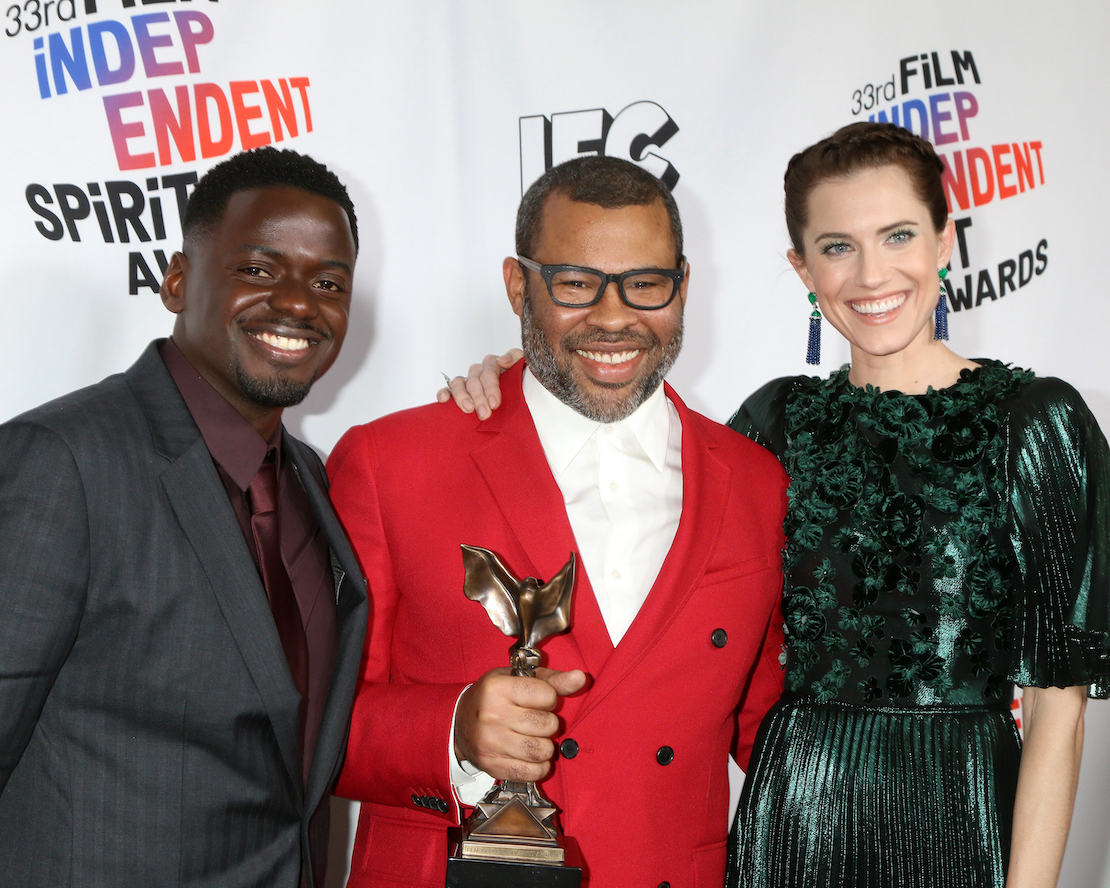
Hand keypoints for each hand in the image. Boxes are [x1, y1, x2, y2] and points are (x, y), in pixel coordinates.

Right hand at [437, 349, 522, 419]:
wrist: (524, 397)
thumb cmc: (522, 383)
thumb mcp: (524, 369)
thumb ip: (516, 359)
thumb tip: (501, 360)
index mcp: (495, 364)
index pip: (490, 369)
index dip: (491, 386)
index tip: (495, 403)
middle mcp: (480, 370)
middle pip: (475, 379)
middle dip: (479, 397)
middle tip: (484, 414)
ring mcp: (468, 380)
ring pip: (459, 382)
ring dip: (462, 396)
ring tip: (468, 410)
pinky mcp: (459, 391)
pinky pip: (448, 389)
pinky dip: (444, 392)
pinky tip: (444, 400)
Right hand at [453, 666, 586, 781]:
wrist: (458, 723)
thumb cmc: (492, 697)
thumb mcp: (516, 679)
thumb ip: (552, 680)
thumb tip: (581, 678)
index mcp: (497, 688)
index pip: (548, 696)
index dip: (548, 698)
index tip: (536, 699)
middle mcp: (492, 715)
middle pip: (548, 725)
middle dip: (548, 723)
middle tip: (535, 720)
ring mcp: (491, 743)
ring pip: (543, 750)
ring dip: (545, 746)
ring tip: (533, 738)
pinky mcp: (493, 766)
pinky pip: (532, 773)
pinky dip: (539, 767)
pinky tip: (530, 756)